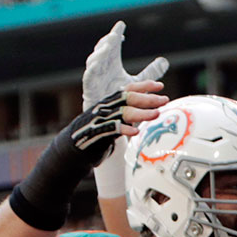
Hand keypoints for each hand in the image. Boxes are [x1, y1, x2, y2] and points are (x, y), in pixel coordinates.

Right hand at [83, 22, 167, 197]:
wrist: (72, 151)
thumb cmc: (96, 137)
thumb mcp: (113, 125)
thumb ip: (127, 118)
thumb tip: (146, 116)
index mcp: (109, 103)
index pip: (128, 90)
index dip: (144, 85)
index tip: (160, 86)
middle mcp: (105, 108)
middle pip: (128, 98)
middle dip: (147, 98)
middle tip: (164, 100)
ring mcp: (100, 120)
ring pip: (123, 112)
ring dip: (141, 113)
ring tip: (156, 114)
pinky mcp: (96, 133)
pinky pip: (112, 129)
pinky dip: (123, 130)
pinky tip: (135, 132)